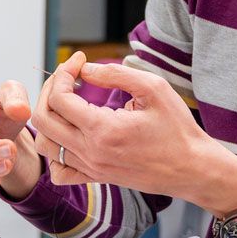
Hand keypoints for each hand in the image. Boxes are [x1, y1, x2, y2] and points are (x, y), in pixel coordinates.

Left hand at [30, 60, 236, 214]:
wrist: (192, 168)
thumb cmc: (178, 128)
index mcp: (103, 130)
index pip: (59, 98)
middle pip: (43, 119)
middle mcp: (91, 152)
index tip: (80, 60)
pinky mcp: (97, 177)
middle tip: (69, 76)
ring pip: (45, 145)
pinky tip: (70, 134)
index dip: (64, 73)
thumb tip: (86, 69)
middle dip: (50, 90)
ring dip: (49, 118)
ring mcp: (91, 168)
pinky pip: (59, 171)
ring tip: (67, 101)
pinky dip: (55, 152)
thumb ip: (117, 74)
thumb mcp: (154, 89)